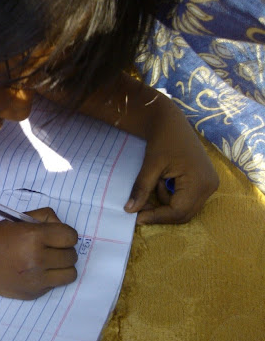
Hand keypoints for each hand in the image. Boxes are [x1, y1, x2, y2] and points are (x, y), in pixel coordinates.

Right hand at [0, 208, 77, 299]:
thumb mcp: (17, 220)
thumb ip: (43, 218)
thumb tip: (61, 227)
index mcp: (34, 237)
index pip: (70, 236)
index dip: (66, 234)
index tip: (57, 235)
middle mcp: (38, 259)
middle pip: (72, 255)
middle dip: (64, 249)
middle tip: (50, 248)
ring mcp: (37, 279)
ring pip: (70, 273)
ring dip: (63, 266)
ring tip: (49, 261)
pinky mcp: (35, 292)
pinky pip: (56, 284)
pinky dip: (50, 277)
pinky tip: (36, 271)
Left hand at [124, 100, 218, 223]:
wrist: (171, 122)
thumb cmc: (162, 140)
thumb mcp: (150, 165)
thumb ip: (142, 189)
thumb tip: (130, 211)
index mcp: (200, 182)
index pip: (178, 212)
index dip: (157, 217)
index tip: (136, 218)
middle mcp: (209, 186)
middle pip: (183, 214)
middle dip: (161, 212)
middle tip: (139, 207)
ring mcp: (209, 184)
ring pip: (184, 208)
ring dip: (165, 202)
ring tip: (155, 180)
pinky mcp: (204, 182)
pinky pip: (186, 199)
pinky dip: (171, 196)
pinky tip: (163, 180)